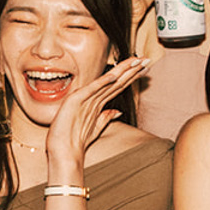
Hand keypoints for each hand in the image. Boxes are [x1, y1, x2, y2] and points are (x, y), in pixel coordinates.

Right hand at [42, 56, 151, 173]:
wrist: (63, 151)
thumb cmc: (74, 140)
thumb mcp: (94, 128)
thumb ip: (105, 118)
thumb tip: (118, 112)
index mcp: (96, 102)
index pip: (118, 85)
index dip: (132, 76)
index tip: (144, 68)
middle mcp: (91, 97)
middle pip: (116, 80)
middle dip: (132, 69)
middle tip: (146, 59)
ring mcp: (83, 98)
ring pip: (107, 82)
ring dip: (123, 71)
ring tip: (137, 61)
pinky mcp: (75, 101)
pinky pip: (91, 91)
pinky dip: (102, 83)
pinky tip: (113, 76)